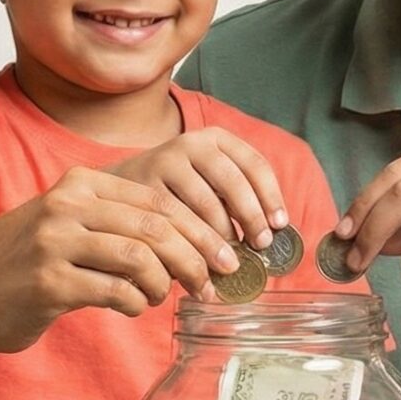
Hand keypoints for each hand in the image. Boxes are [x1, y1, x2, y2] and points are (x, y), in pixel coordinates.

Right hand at [0, 166, 239, 356]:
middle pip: (155, 228)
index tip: (224, 256)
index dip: (199, 230)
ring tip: (160, 297)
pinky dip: (135, 303)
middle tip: (212, 283)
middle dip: (195, 258)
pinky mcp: (48, 281)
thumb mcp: (78, 230)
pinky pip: (115, 291)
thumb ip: (126, 226)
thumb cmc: (37, 270)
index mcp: (81, 183)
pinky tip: (131, 307)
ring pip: (140, 259)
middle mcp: (66, 204)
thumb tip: (199, 246)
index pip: (158, 201)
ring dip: (163, 285)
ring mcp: (54, 242)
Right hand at [103, 126, 287, 250]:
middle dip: (251, 218)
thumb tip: (273, 232)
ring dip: (223, 237)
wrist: (121, 186)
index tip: (279, 226)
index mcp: (216, 139)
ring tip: (231, 261)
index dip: (271, 196)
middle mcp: (191, 144)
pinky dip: (193, 243)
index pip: (255, 164)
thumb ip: (238, 197)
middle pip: (233, 182)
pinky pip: (177, 219)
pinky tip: (201, 260)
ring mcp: (165, 162)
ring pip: (206, 204)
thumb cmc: (179, 192)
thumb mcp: (210, 180)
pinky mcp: (144, 185)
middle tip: (259, 246)